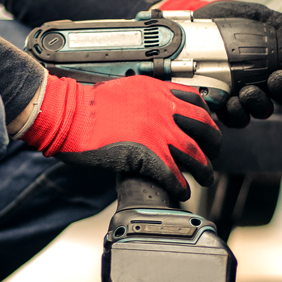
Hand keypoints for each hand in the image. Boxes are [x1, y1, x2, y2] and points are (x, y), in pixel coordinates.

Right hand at [21, 75, 220, 199]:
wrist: (68, 115)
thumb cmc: (85, 105)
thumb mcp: (123, 91)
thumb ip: (143, 99)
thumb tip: (151, 112)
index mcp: (156, 91)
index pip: (195, 101)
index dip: (206, 117)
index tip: (207, 127)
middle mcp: (162, 109)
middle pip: (203, 127)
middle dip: (213, 144)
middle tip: (212, 154)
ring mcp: (157, 132)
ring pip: (194, 153)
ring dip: (203, 169)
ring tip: (205, 178)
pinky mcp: (147, 155)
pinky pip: (173, 174)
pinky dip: (181, 185)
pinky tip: (182, 191)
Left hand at [157, 0, 281, 127]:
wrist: (192, 21)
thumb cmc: (226, 20)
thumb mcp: (256, 15)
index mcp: (277, 62)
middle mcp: (264, 82)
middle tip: (277, 78)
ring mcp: (244, 94)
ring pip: (262, 110)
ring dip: (259, 103)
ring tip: (248, 91)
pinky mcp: (223, 103)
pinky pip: (235, 117)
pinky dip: (237, 113)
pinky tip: (231, 101)